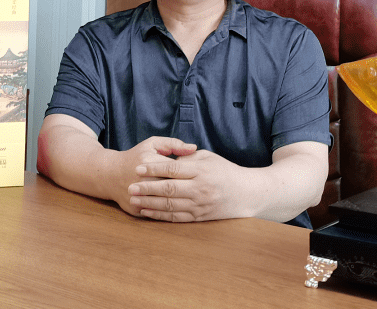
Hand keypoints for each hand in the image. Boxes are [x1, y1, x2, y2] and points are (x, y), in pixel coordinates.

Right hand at [110, 136, 196, 215]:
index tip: (201, 175)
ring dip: (181, 205)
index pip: (175, 170)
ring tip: (194, 202)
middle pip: (172, 189)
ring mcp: (138, 197)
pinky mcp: (135, 209)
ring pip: (165, 204)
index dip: (190, 174)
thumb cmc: (136, 156)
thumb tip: (194, 148)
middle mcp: (142, 180)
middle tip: (201, 191)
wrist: (110, 174)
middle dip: (188, 191)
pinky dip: (168, 214)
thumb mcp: (152, 144)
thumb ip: (173, 144)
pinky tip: (181, 211)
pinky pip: (156, 214)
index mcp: (148, 162)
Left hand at [127, 149, 248, 221]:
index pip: (173, 170)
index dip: (154, 168)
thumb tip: (167, 161)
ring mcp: (199, 204)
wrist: (245, 193)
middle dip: (147, 188)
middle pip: (168, 189)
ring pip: (170, 205)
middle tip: (130, 186)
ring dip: (149, 203)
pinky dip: (159, 215)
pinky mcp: (199, 216)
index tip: (138, 167)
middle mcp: (200, 189)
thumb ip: (186, 158)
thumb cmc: (224, 171)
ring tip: (134, 199)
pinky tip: (146, 211)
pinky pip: (175, 217)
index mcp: (201, 171)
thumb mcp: (208, 157)